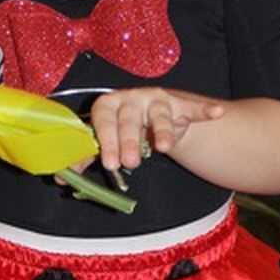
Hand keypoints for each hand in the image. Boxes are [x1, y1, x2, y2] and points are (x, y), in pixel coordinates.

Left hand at [64, 86, 225, 177]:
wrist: (154, 118)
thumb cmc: (125, 131)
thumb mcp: (107, 142)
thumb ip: (87, 157)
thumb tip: (62, 180)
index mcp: (109, 106)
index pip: (103, 119)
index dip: (105, 140)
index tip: (108, 163)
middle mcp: (131, 98)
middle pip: (129, 119)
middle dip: (128, 141)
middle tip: (129, 163)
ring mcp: (156, 100)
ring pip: (159, 114)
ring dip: (162, 131)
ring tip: (164, 148)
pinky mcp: (178, 104)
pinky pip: (192, 107)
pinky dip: (204, 110)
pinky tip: (217, 113)